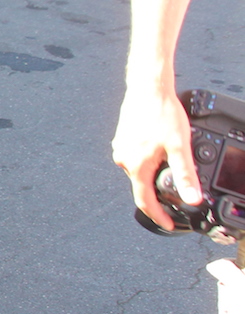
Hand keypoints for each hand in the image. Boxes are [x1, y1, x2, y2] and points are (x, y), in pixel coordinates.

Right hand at [113, 84, 201, 230]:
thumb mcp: (180, 146)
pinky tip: (159, 151)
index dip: (158, 216)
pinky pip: (135, 159)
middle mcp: (125, 160)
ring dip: (153, 176)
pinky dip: (148, 162)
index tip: (168, 224)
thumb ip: (185, 175)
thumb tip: (192, 198)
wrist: (148, 89)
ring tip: (170, 168)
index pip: (145, 201)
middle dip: (159, 193)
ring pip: (139, 172)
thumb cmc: (162, 113)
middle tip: (177, 195)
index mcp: (137, 166)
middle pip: (142, 186)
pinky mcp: (122, 139)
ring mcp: (121, 149)